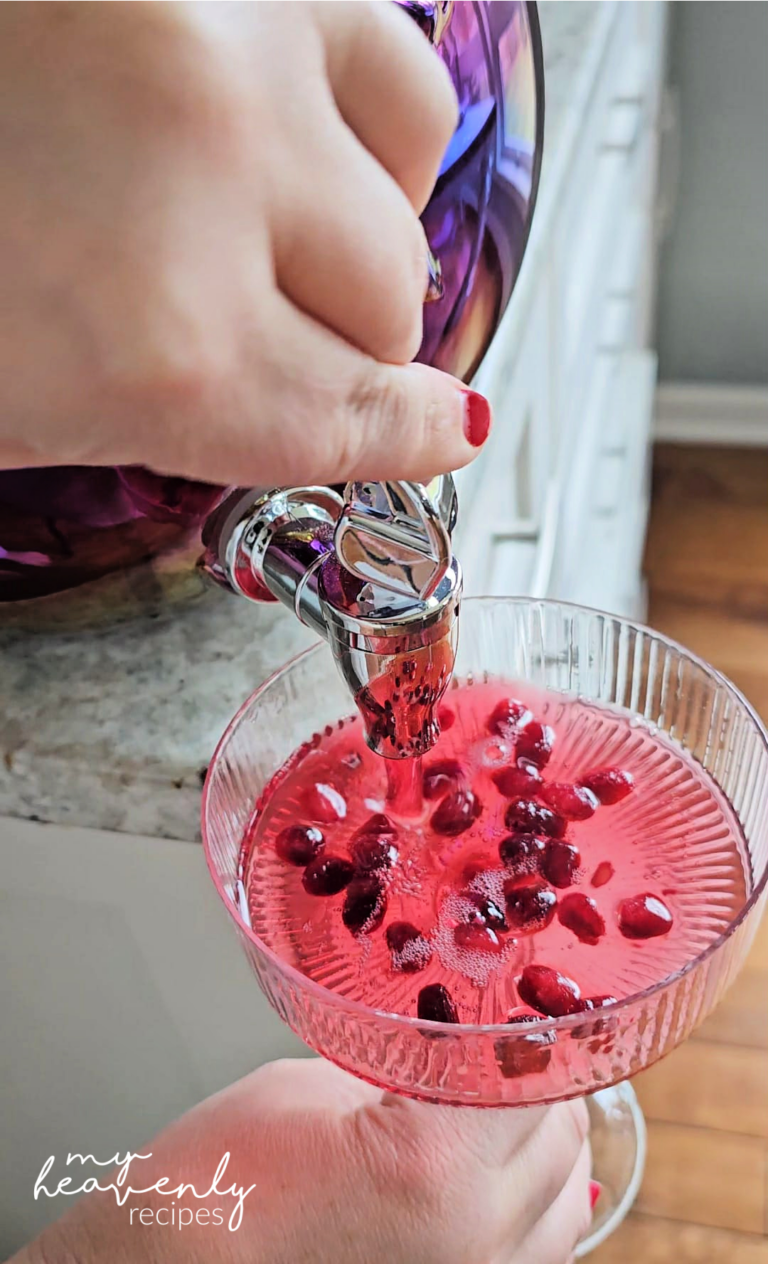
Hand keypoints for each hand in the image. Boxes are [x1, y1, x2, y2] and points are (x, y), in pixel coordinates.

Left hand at [0, 0, 489, 486]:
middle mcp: (218, 191)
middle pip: (385, 319)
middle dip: (344, 348)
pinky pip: (388, 60)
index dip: (406, 440)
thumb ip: (166, 421)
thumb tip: (285, 416)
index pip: (352, 428)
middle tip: (283, 340)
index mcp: (156, 349)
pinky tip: (299, 137)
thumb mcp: (4, 401)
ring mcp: (232, 50)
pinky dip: (364, 119)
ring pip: (405, 192)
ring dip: (365, 235)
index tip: (440, 429)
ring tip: (290, 237)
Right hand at [20, 1058, 592, 1263]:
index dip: (533, 1030)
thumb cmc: (222, 1177)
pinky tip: (506, 1177)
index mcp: (437, 1162)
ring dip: (552, 1148)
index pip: (536, 1072)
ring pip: (570, 1206)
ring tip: (518, 1104)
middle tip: (518, 1046)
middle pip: (564, 1138)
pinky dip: (537, 1211)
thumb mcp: (321, 1082)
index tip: (527, 1006)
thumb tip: (460, 1049)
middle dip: (547, 1084)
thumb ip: (409, 1068)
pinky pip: (539, 1256)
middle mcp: (477, 1236)